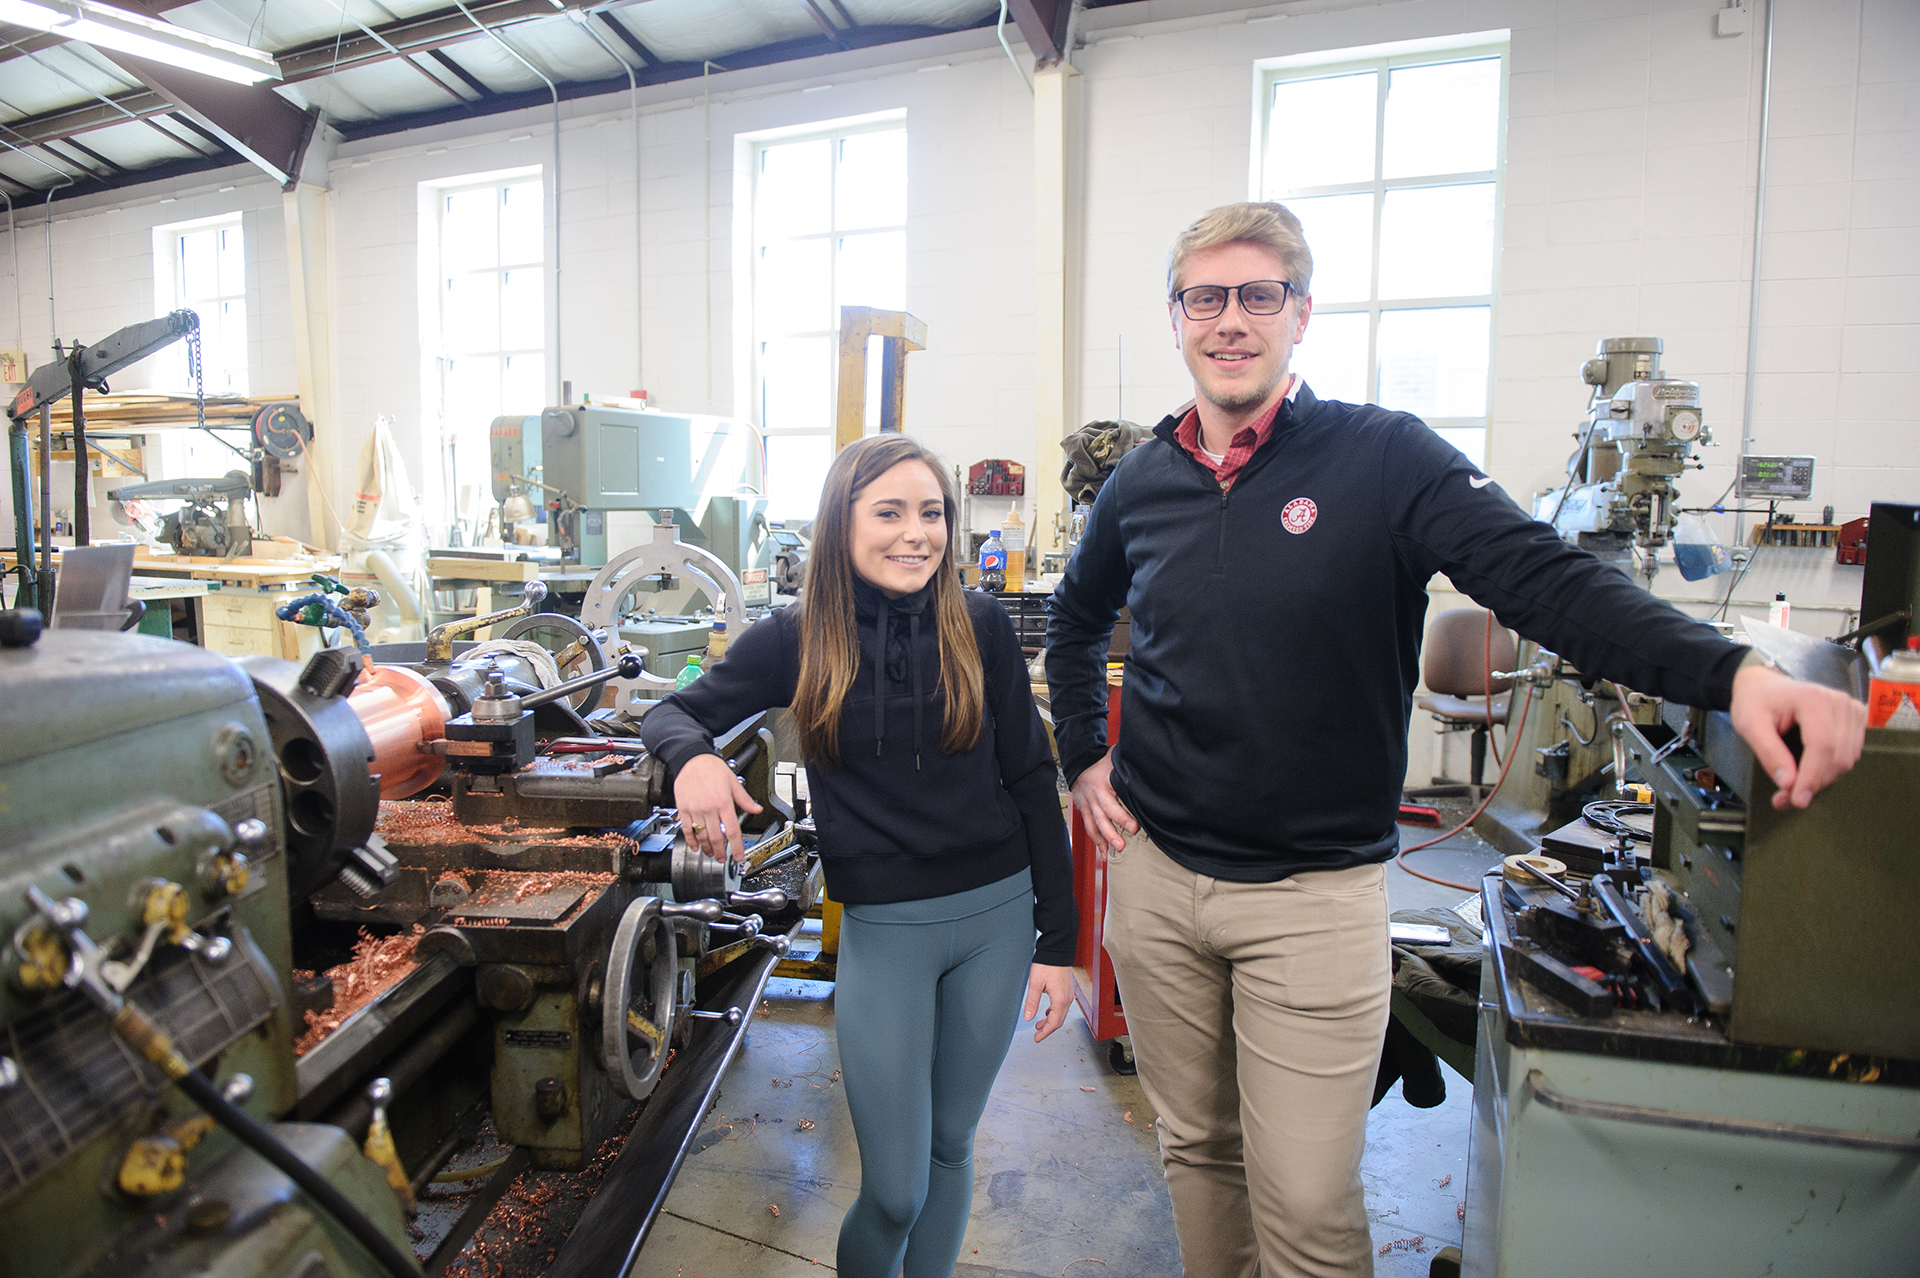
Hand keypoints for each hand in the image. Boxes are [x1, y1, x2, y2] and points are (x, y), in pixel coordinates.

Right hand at [673, 753, 763, 861]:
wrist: (691, 758)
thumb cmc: (711, 768)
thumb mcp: (733, 782)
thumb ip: (745, 799)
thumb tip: (757, 809)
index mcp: (723, 802)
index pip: (732, 830)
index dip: (736, 846)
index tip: (738, 856)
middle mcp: (709, 808)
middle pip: (716, 837)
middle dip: (720, 852)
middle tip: (723, 859)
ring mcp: (695, 809)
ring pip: (701, 835)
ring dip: (707, 848)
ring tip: (711, 854)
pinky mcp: (683, 809)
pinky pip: (687, 829)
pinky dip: (691, 840)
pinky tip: (695, 846)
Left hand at [1023, 963, 1074, 1041]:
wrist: (1057, 949)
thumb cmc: (1047, 964)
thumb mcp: (1035, 983)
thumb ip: (1032, 1002)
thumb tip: (1028, 1017)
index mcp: (1060, 1000)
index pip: (1054, 1023)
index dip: (1045, 1033)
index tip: (1037, 1038)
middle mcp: (1067, 998)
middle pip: (1059, 1021)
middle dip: (1048, 1029)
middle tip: (1037, 1035)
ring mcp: (1069, 994)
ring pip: (1061, 1014)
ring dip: (1051, 1021)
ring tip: (1039, 1025)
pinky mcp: (1067, 989)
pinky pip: (1062, 1006)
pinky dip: (1054, 1012)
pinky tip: (1047, 1012)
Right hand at [1070, 749, 1137, 852]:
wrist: (1079, 765)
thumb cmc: (1101, 764)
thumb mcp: (1114, 760)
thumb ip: (1128, 764)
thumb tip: (1147, 764)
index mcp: (1102, 785)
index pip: (1112, 803)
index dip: (1122, 816)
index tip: (1134, 826)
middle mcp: (1094, 797)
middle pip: (1102, 817)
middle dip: (1111, 833)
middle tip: (1121, 845)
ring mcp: (1088, 806)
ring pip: (1094, 825)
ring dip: (1103, 840)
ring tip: (1113, 852)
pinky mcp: (1085, 812)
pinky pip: (1090, 829)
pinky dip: (1097, 842)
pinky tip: (1104, 853)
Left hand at [1728, 663, 1866, 809]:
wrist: (1766, 686)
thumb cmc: (1755, 702)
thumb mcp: (1749, 724)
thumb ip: (1768, 753)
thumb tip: (1788, 784)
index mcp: (1814, 699)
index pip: (1822, 745)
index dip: (1812, 777)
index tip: (1798, 800)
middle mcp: (1840, 702)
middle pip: (1838, 757)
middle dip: (1814, 783)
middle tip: (1785, 799)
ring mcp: (1852, 710)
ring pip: (1846, 760)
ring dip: (1822, 780)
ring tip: (1793, 787)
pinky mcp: (1856, 720)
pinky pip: (1850, 755)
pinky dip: (1830, 771)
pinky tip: (1809, 774)